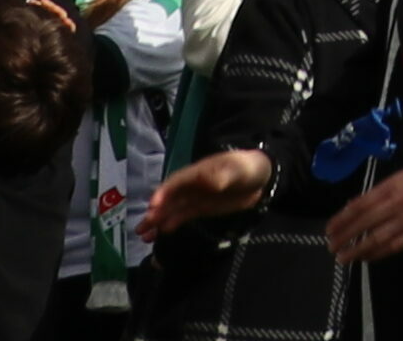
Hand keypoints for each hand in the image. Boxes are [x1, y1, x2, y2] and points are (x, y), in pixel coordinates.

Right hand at [144, 153, 275, 240]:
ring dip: (158, 220)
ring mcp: (195, 197)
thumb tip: (209, 180)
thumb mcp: (237, 169)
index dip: (164, 192)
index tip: (153, 204)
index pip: (177, 182)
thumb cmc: (247, 168)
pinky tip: (162, 233)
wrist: (260, 177)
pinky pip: (182, 216)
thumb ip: (224, 175)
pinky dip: (171, 223)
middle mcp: (192, 185)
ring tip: (143, 235)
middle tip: (142, 226)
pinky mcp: (201, 208)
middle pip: (170, 198)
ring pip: (173, 209)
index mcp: (198, 172)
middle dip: (155, 211)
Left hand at [324, 167, 402, 266]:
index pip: (360, 205)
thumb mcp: (399, 177)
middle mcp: (397, 205)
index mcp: (391, 188)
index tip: (329, 229)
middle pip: (365, 223)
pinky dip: (377, 254)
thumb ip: (377, 191)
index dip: (342, 219)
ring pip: (377, 239)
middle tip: (331, 247)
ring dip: (357, 250)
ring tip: (343, 258)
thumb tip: (353, 206)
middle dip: (345, 237)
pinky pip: (393, 247)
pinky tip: (365, 258)